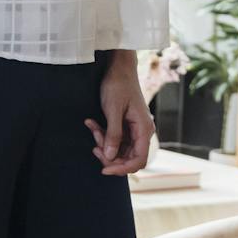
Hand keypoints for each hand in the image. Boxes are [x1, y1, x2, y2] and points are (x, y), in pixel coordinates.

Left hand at [87, 51, 153, 175]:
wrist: (119, 68)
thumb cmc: (118, 85)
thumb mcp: (113, 110)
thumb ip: (113, 135)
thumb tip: (110, 158)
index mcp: (144, 129)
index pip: (139, 160)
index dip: (122, 169)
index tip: (104, 169)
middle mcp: (142, 132)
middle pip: (128, 158)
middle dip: (109, 156)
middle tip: (94, 146)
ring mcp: (134, 129)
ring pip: (120, 149)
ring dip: (104, 144)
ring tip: (93, 129)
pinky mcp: (126, 126)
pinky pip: (115, 139)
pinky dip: (103, 135)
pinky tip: (92, 125)